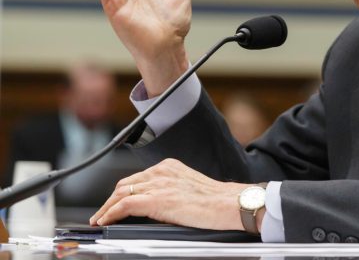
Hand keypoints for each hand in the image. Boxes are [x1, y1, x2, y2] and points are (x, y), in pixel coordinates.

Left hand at [90, 159, 247, 230]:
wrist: (228, 203)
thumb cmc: (216, 200)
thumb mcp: (189, 187)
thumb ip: (172, 190)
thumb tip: (159, 207)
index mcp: (170, 167)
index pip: (138, 178)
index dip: (122, 192)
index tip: (116, 202)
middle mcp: (161, 172)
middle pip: (125, 183)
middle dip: (110, 199)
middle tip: (103, 213)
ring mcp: (158, 184)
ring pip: (120, 193)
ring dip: (106, 207)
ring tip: (99, 219)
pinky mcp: (156, 199)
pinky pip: (124, 205)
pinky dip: (110, 213)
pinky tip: (105, 221)